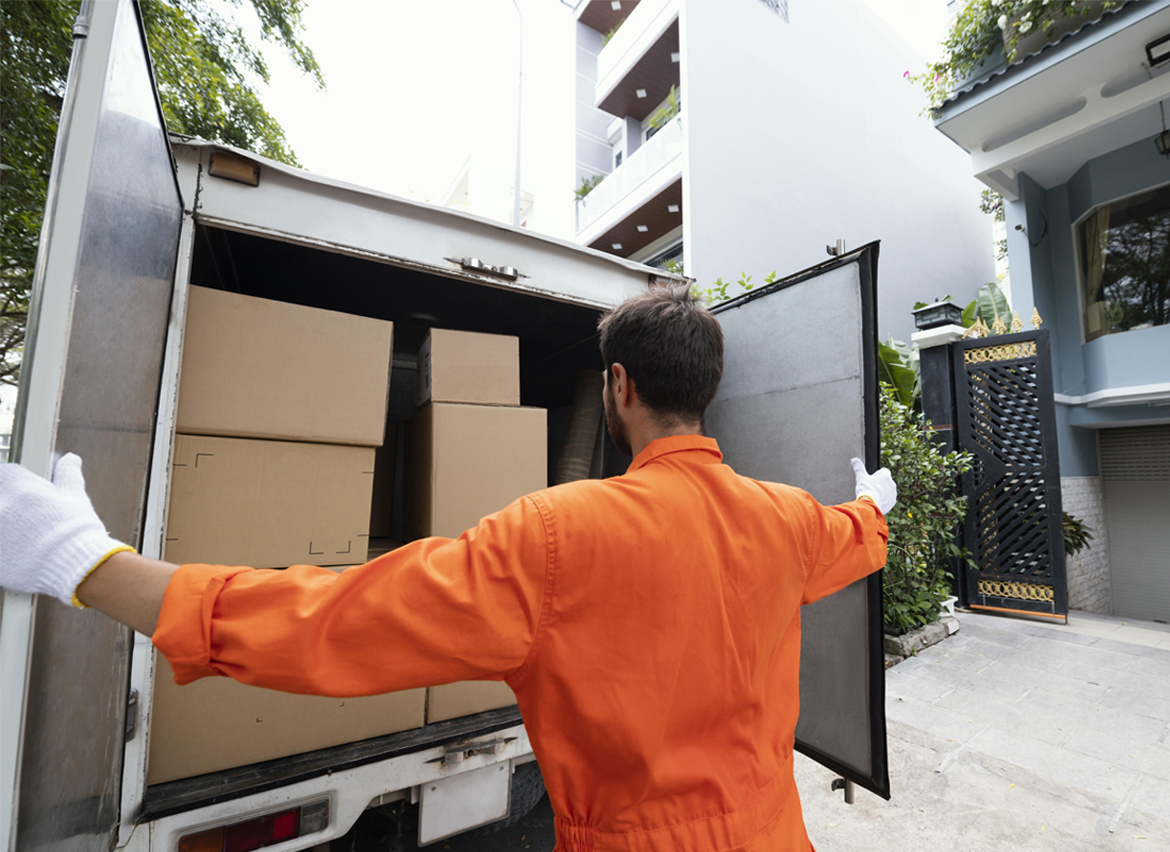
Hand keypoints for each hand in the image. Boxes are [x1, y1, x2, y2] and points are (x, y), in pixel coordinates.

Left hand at [0, 454, 133, 606]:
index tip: (22, 493)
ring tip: (22, 537)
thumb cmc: (77, 532)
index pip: (5, 474)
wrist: (77, 566)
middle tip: (25, 519)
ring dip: (6, 527)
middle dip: (8, 504)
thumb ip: (67, 475)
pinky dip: (4, 549)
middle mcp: (2, 508)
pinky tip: (18, 553)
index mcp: (20, 489)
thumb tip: (71, 459)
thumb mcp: (75, 497)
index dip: (15, 482)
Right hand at [850, 457, 896, 514]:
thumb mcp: (860, 477)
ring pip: (888, 490)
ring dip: (882, 492)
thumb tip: (854, 460)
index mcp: (885, 475)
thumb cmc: (866, 490)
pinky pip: (889, 499)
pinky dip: (883, 500)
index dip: (876, 475)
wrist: (870, 505)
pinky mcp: (892, 502)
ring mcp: (893, 493)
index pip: (883, 471)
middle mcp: (892, 483)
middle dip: (879, 484)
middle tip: (870, 488)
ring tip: (873, 496)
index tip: (871, 479)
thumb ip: (858, 467)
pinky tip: (876, 501)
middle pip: (885, 481)